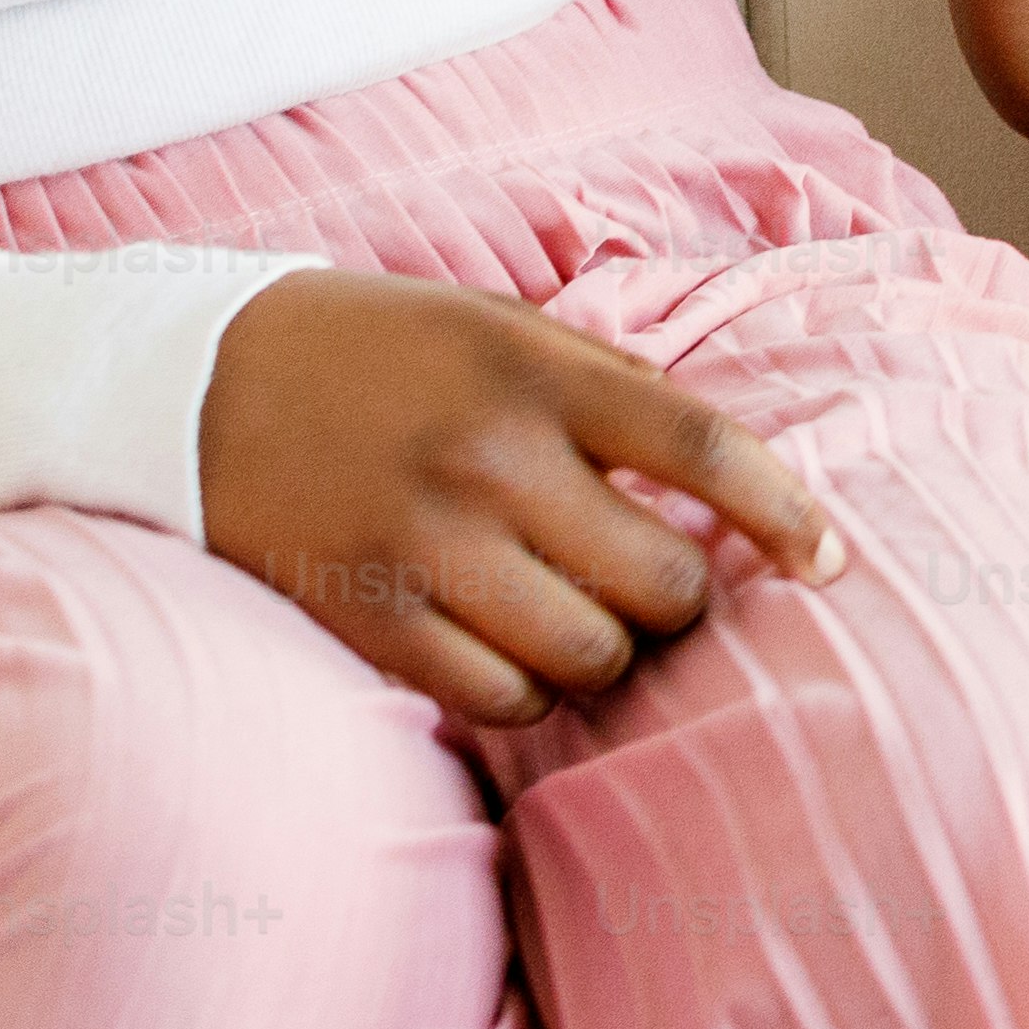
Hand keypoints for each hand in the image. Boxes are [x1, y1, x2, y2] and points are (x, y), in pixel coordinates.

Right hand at [198, 268, 843, 729]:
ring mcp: (426, 546)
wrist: (197, 381)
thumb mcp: (500, 326)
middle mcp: (491, 461)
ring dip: (607, 654)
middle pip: (661, 583)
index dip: (788, 513)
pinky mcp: (365, 616)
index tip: (831, 560)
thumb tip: (724, 471)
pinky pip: (497, 701)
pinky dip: (526, 692)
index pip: (703, 448)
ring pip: (589, 658)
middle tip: (659, 586)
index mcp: (539, 373)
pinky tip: (511, 652)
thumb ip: (610, 389)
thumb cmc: (380, 350)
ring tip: (582, 618)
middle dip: (683, 601)